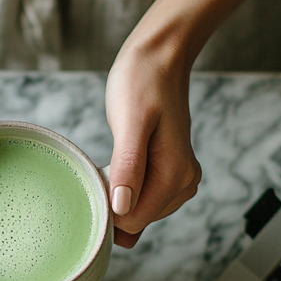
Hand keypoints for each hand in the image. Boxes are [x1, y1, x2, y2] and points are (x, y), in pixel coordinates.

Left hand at [105, 35, 200, 247]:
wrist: (159, 59)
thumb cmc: (142, 82)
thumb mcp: (129, 121)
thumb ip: (128, 167)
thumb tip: (122, 208)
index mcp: (176, 176)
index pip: (133, 222)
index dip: (106, 207)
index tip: (96, 175)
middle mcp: (184, 185)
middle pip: (136, 221)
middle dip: (112, 200)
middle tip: (105, 161)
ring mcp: (180, 182)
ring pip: (138, 214)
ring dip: (118, 194)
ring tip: (115, 158)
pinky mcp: (170, 175)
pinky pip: (142, 201)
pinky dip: (125, 190)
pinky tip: (120, 166)